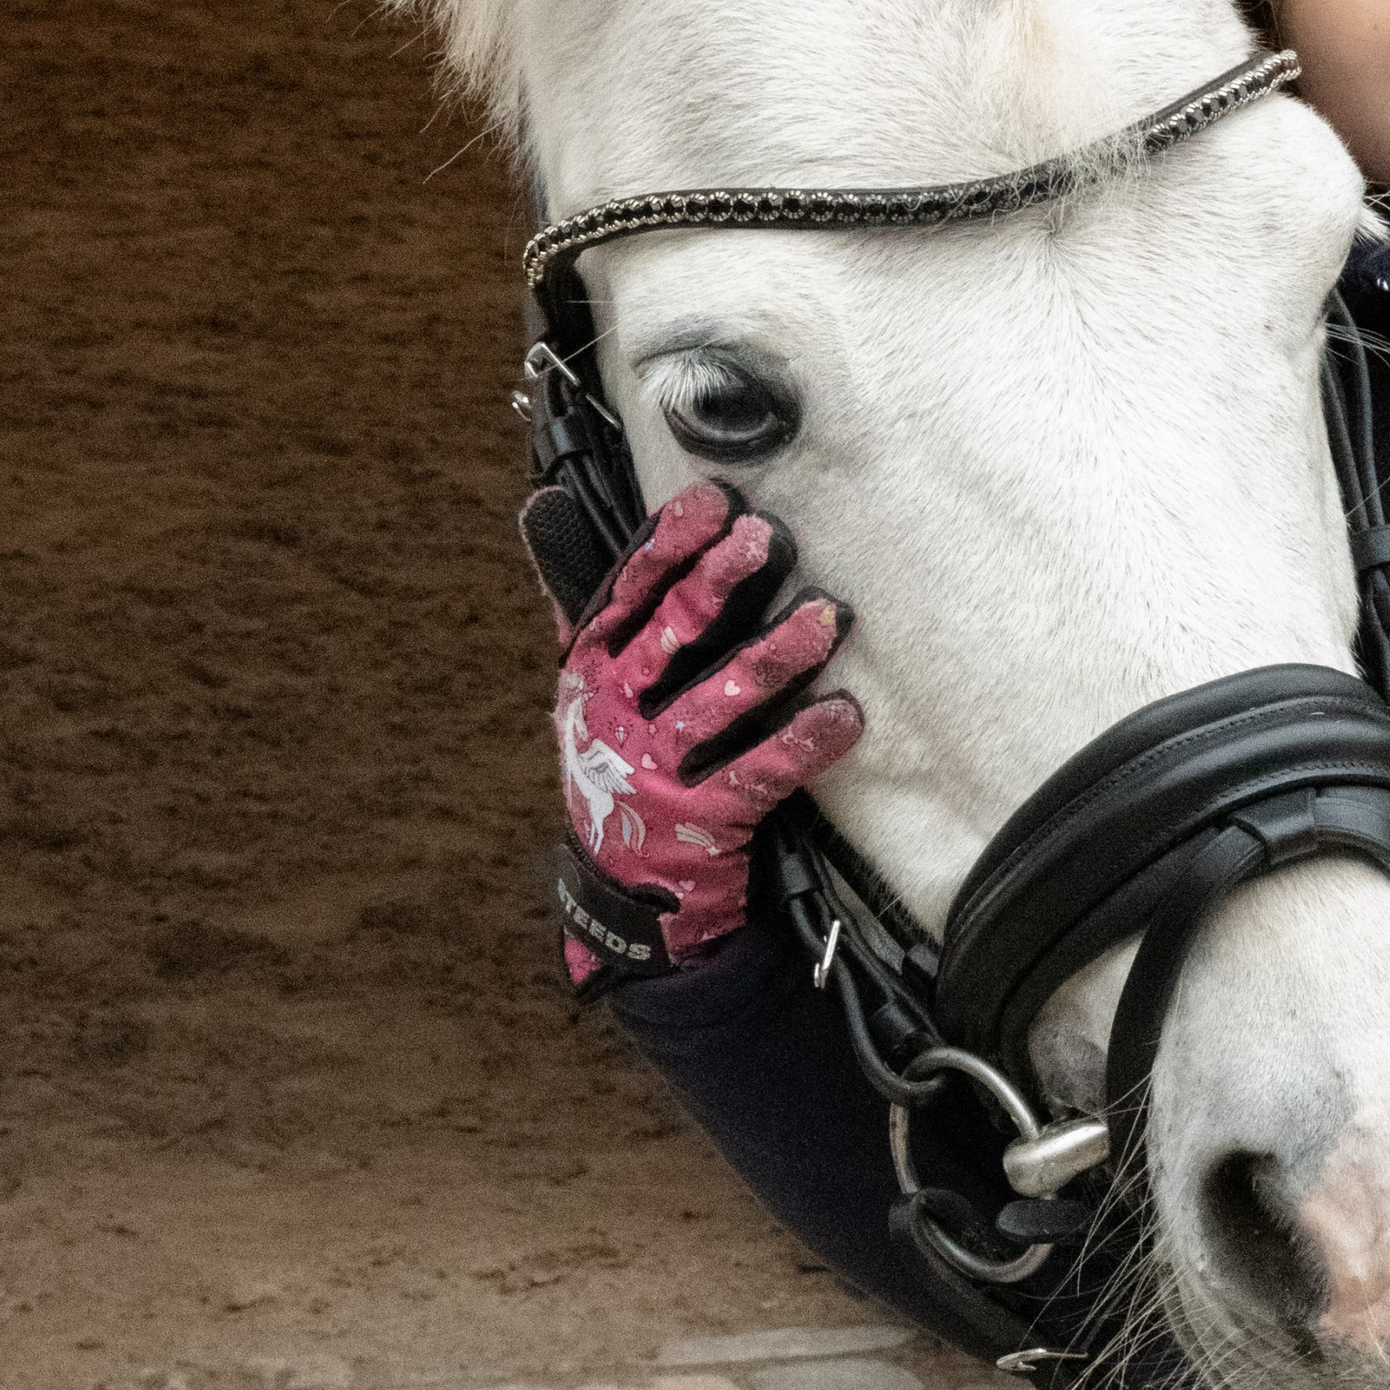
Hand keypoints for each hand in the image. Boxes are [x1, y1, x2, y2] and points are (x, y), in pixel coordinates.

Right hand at [552, 483, 861, 981]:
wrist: (624, 890)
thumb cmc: (621, 759)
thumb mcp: (588, 682)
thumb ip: (585, 596)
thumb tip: (546, 498)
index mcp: (590, 668)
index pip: (626, 592)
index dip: (669, 544)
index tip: (713, 501)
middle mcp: (614, 712)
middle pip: (670, 637)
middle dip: (718, 583)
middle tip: (767, 538)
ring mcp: (654, 768)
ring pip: (720, 701)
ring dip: (776, 655)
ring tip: (826, 617)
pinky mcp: (699, 819)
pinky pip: (760, 773)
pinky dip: (803, 742)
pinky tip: (844, 714)